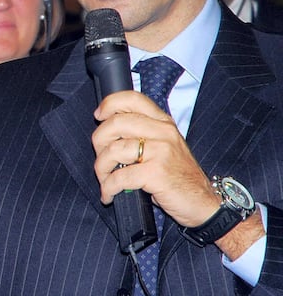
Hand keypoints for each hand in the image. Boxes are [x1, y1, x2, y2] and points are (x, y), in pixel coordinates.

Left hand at [91, 90, 219, 226]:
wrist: (205, 203)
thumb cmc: (178, 176)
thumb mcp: (164, 146)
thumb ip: (142, 133)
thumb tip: (107, 129)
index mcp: (163, 122)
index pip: (132, 98)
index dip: (109, 104)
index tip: (98, 116)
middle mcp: (162, 132)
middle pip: (116, 123)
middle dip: (99, 141)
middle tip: (101, 158)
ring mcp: (161, 151)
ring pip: (114, 150)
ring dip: (101, 168)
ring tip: (104, 179)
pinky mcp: (156, 173)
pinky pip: (120, 177)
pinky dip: (108, 187)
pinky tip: (109, 194)